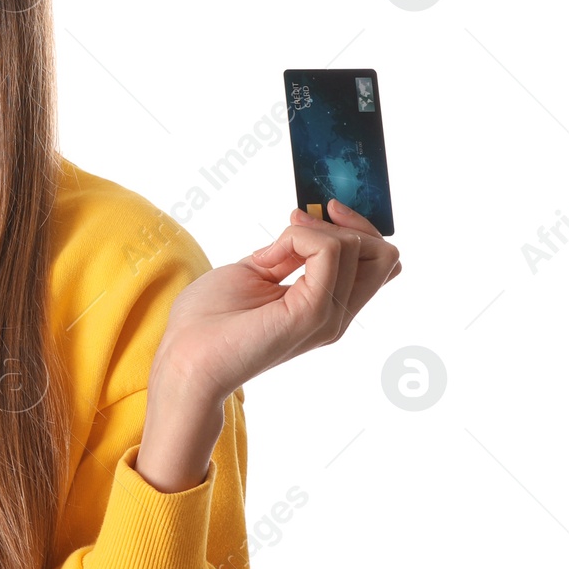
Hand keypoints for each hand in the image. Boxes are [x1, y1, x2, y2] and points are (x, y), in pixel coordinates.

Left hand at [136, 199, 401, 489]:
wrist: (184, 358)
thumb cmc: (209, 321)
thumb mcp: (256, 273)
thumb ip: (289, 256)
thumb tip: (310, 226)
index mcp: (328, 306)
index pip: (380, 260)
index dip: (358, 226)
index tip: (319, 210)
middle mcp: (337, 314)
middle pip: (383, 253)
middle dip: (344, 222)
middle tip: (294, 222)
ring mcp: (328, 317)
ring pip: (359, 247)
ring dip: (314, 229)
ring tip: (272, 249)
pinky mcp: (310, 314)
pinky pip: (329, 253)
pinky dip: (299, 238)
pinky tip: (266, 258)